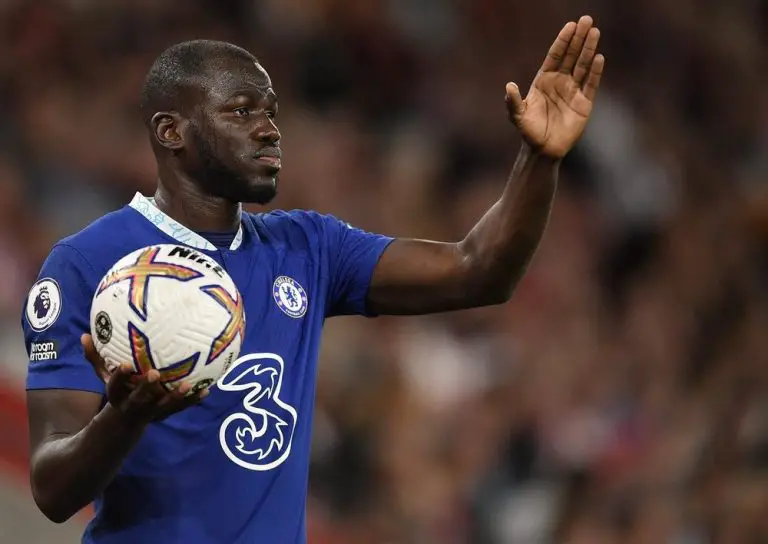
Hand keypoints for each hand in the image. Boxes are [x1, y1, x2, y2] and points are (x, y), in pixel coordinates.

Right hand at [81, 334, 207, 424]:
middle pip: (139, 398)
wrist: (124, 423)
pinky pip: (180, 408)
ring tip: (188, 385)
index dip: (119, 376)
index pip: (114, 386)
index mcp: (117, 395)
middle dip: (146, 388)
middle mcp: (132, 405)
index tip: (124, 365)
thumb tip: (84, 335)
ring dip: (175, 397)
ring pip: (163, 406)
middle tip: (155, 374)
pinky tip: (206, 390)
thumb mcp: (104, 377)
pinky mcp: (164, 414)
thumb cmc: (118, 391)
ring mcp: (150, 411)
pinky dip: (192, 400)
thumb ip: (96, 357)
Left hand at [506, 15, 604, 158]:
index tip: (570, 26)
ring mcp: (573, 91)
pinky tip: (599, 57)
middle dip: (578, 38)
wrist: (544, 149)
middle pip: (571, 56)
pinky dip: (595, 72)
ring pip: (583, 66)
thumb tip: (509, 86)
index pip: (555, 56)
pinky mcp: (584, 103)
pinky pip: (591, 84)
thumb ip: (513, 101)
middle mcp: (560, 82)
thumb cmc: (529, 131)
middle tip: (586, 20)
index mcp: (544, 80)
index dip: (563, 41)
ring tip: (595, 32)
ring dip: (589, 49)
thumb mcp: (518, 116)